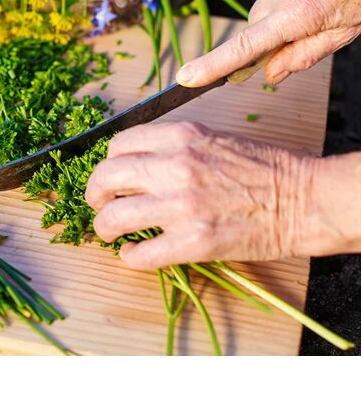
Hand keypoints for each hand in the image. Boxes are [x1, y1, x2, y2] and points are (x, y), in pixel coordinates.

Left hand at [85, 121, 348, 270]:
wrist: (299, 200)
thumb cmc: (259, 168)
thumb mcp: (210, 139)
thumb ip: (170, 146)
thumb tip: (132, 163)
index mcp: (180, 137)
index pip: (118, 145)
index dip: (107, 163)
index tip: (110, 176)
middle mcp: (175, 167)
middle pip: (106, 178)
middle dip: (93, 194)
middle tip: (97, 203)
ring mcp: (181, 206)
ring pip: (113, 217)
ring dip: (103, 227)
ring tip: (109, 231)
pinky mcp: (192, 243)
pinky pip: (140, 254)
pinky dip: (129, 256)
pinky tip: (132, 252)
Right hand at [176, 0, 360, 86]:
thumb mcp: (344, 33)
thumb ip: (304, 55)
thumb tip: (271, 74)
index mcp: (297, 15)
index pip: (244, 47)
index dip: (212, 65)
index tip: (186, 77)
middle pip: (254, 26)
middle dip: (266, 37)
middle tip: (295, 39)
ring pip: (265, 6)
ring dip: (279, 14)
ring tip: (315, 5)